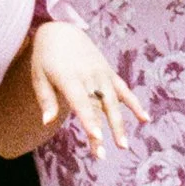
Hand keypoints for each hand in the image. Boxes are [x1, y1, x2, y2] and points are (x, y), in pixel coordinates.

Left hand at [26, 20, 143, 159]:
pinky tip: (145, 119)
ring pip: (113, 102)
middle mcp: (89, 76)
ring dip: (119, 125)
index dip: (89, 121)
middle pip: (98, 107)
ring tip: (123, 146)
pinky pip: (124, 90)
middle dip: (103, 131)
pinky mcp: (109, 73)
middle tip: (104, 154)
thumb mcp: (39, 76)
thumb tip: (47, 122)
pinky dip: (135, 104)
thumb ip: (46, 99)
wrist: (61, 31)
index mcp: (69, 77)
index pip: (81, 103)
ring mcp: (102, 74)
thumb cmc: (45, 57)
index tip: (97, 138)